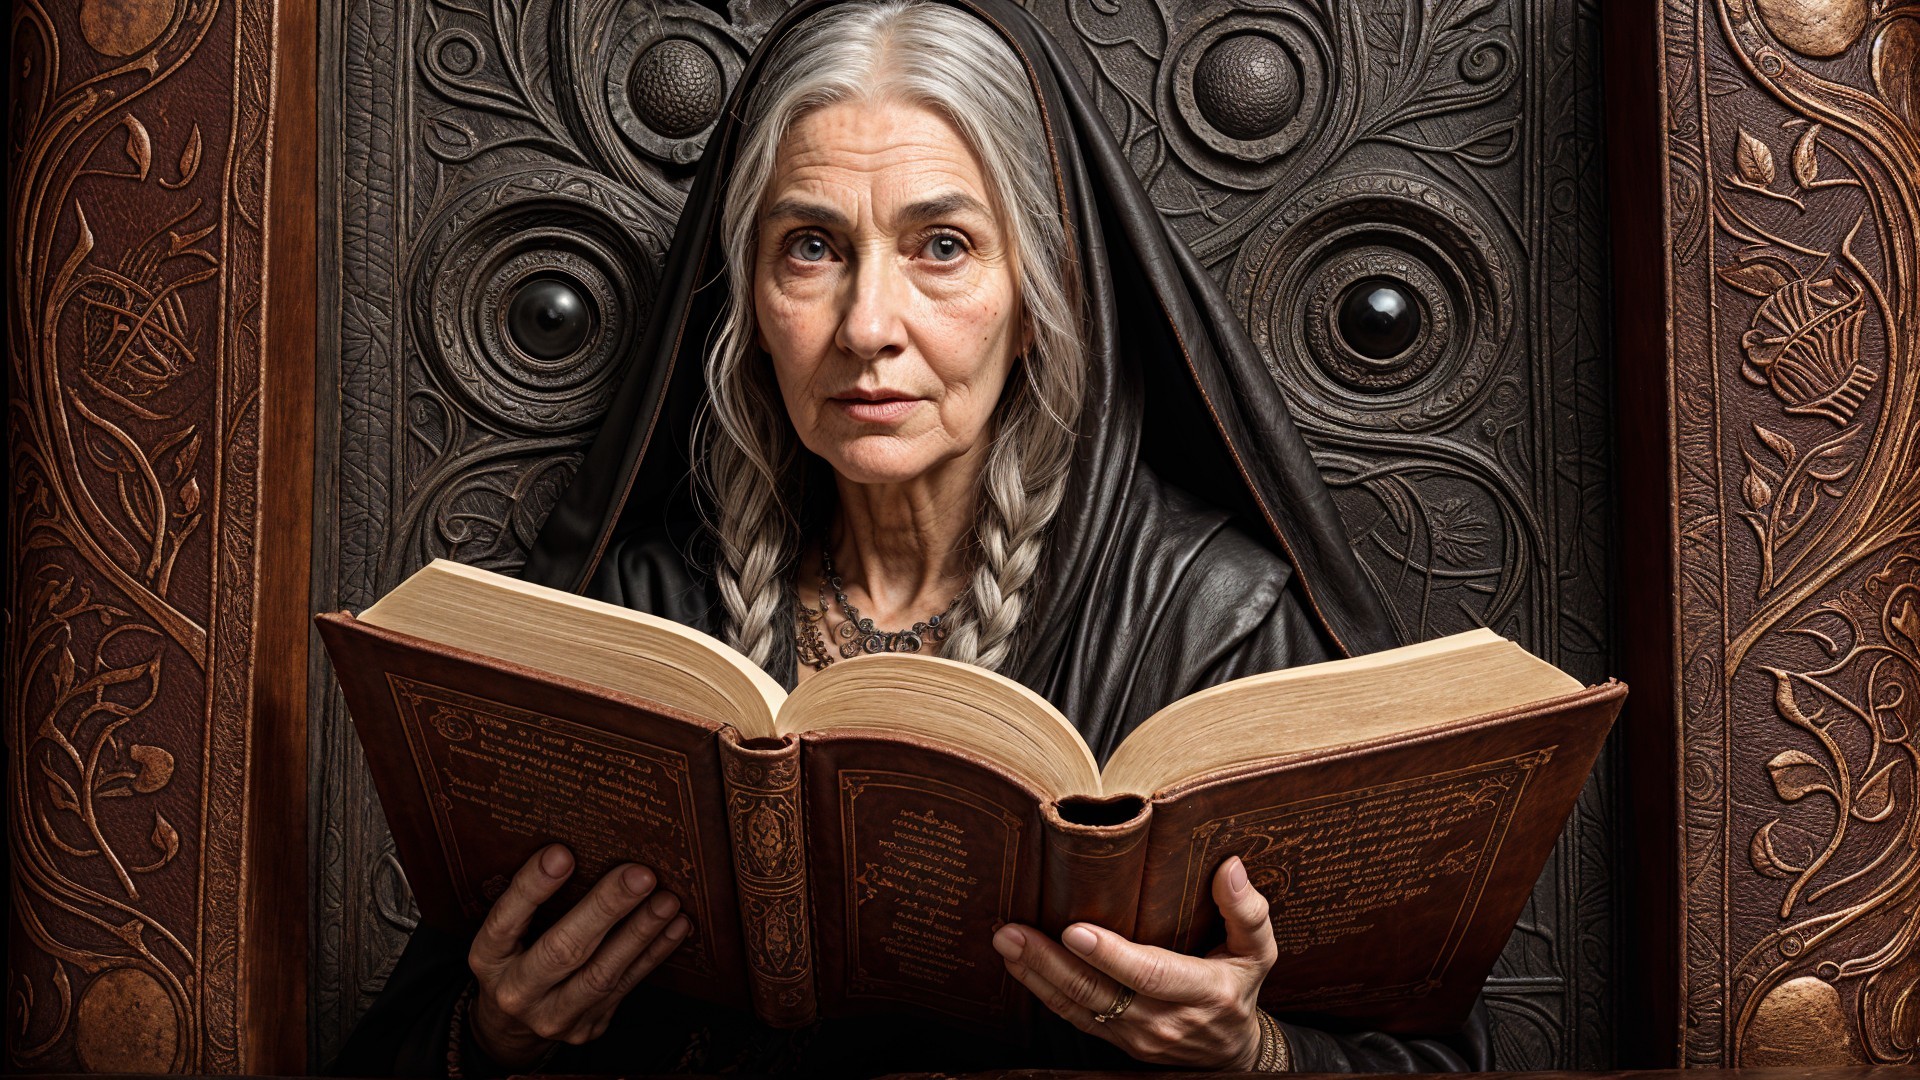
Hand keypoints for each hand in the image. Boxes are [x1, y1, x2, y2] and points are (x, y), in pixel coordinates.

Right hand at [467, 844, 690, 1067]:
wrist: (513, 1027)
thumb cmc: (516, 957)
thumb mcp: (506, 933)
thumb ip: (532, 900)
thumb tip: (580, 845)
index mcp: (488, 958)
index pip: (505, 921)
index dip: (533, 888)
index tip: (562, 853)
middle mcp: (516, 992)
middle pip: (562, 950)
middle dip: (605, 909)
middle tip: (640, 875)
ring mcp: (553, 1016)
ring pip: (601, 974)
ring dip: (640, 933)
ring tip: (667, 901)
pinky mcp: (586, 1027)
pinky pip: (626, 987)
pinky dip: (654, 954)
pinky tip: (676, 926)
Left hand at [991, 856, 1275, 1069]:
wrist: (1232, 1055)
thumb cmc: (1240, 988)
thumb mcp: (1257, 952)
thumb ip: (1247, 911)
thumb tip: (1230, 866)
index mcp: (1202, 991)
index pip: (1150, 974)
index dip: (1110, 955)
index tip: (1074, 931)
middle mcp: (1163, 1019)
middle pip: (1098, 993)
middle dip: (1050, 962)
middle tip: (1013, 931)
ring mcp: (1135, 1036)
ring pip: (1078, 1007)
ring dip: (1037, 975)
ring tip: (1006, 942)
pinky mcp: (1115, 1040)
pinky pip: (1073, 1017)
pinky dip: (1042, 991)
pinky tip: (1018, 964)